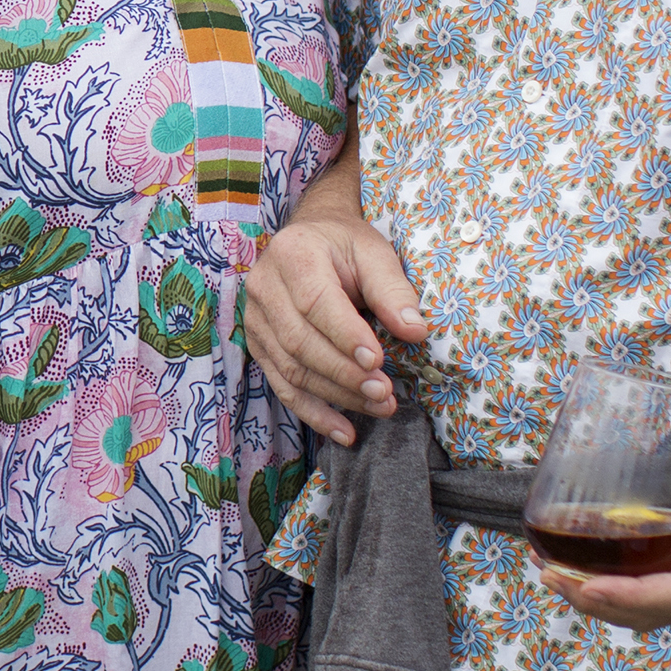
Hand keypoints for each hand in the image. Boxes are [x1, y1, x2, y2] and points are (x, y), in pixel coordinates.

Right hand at [241, 202, 428, 445]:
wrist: (311, 238)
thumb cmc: (346, 245)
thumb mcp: (374, 253)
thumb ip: (393, 291)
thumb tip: (415, 332)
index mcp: (293, 254)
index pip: (314, 302)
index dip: (345, 336)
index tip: (377, 361)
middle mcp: (265, 287)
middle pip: (299, 342)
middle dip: (344, 373)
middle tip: (384, 392)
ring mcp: (255, 319)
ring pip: (291, 369)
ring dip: (336, 396)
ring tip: (378, 407)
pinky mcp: (259, 346)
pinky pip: (283, 386)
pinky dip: (314, 413)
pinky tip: (345, 432)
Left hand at [536, 348, 670, 631]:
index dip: (625, 595)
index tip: (580, 585)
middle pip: (653, 613)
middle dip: (597, 601)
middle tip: (546, 571)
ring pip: (656, 612)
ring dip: (605, 602)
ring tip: (554, 574)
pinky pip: (664, 597)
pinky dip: (625, 593)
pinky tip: (591, 572)